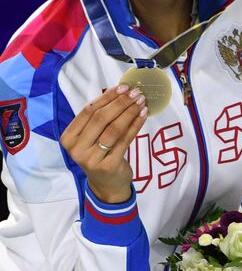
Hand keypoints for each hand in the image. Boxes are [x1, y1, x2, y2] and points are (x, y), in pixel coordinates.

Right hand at [59, 85, 147, 202]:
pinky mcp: (109, 165)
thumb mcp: (92, 137)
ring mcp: (92, 158)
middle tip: (136, 93)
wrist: (106, 183)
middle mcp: (77, 148)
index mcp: (68, 138)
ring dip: (129, 112)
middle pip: (100, 119)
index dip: (106, 97)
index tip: (123, 87)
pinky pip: (125, 140)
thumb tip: (120, 91)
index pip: (88, 111)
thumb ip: (99, 118)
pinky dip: (135, 125)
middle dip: (120, 103)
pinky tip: (143, 115)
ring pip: (113, 129)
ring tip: (141, 102)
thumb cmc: (99, 154)